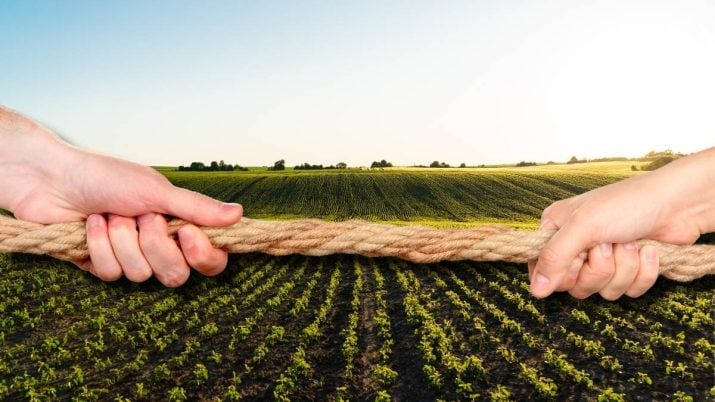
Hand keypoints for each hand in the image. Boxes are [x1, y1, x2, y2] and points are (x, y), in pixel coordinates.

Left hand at [0, 106, 242, 286]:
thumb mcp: (158, 190)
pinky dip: (99, 246)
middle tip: (141, 217)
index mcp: (180, 225)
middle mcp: (160, 244)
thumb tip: (238, 214)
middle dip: (154, 245)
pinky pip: (112, 274)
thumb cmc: (107, 176)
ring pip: (141, 274)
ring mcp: (131, 257)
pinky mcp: (103, 265)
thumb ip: (197, 208)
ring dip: (122, 240)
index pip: (211, 260)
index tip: (185, 232)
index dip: (203, 255)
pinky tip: (92, 224)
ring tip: (111, 214)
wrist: (52, 178)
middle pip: (177, 275)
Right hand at [528, 148, 714, 299]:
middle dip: (599, 269)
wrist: (678, 204)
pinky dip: (642, 273)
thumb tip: (535, 291)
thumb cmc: (627, 204)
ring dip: (623, 268)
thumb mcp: (583, 227)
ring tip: (630, 243)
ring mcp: (602, 260)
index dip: (562, 272)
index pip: (542, 271)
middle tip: (608, 245)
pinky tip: (647, 251)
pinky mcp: (627, 270)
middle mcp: (575, 246)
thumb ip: (554, 258)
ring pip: (602, 291)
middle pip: (574, 286)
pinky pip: (627, 292)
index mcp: (556, 230)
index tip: (578, 257)